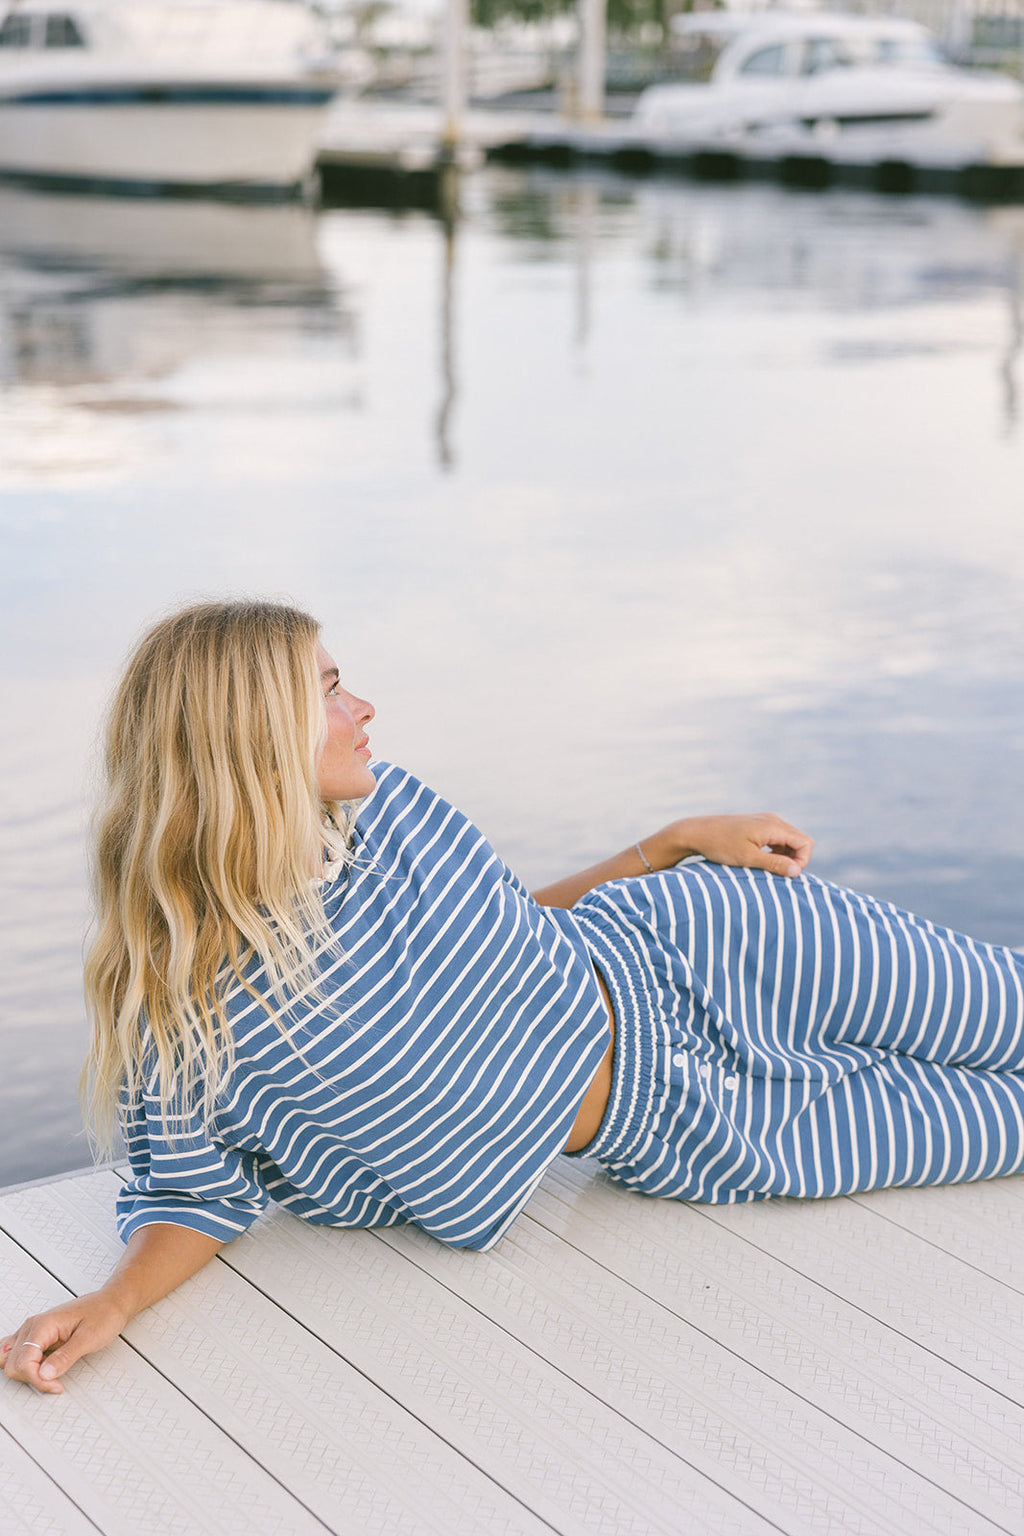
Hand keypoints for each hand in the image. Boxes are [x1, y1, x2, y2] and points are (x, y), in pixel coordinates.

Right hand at [2, 1291, 129, 1394]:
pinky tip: (42, 1369)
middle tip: (54, 1382)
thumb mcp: (89, 1338)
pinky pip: (18, 1354)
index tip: (56, 1385)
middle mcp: (33, 1325)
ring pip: (10, 1360)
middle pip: (12, 1364)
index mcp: (43, 1324)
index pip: (23, 1362)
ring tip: (47, 1376)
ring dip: (25, 1373)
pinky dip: (25, 1366)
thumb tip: (45, 1374)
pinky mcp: (37, 1335)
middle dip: (31, 1378)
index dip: (37, 1380)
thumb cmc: (104, 1313)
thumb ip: (65, 1357)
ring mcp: (33, 1330)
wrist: (113, 1302)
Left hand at [662, 813, 813, 878]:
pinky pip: (777, 840)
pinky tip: (761, 862)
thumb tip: (797, 872)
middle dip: (795, 860)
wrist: (696, 832)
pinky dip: (775, 852)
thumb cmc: (720, 845)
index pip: (805, 843)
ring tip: (767, 869)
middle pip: (799, 841)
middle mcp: (772, 820)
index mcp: (773, 826)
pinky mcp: (757, 826)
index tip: (786, 875)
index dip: (802, 862)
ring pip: (788, 841)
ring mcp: (764, 822)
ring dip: (785, 857)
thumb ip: (774, 864)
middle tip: (776, 874)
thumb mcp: (748, 858)